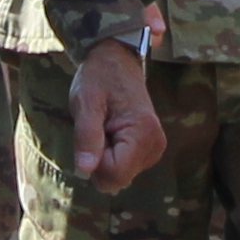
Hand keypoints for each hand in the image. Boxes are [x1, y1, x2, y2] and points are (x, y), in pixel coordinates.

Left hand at [69, 40, 164, 191]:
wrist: (117, 60)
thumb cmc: (99, 77)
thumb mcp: (86, 102)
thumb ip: (86, 136)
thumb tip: (85, 171)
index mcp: (143, 134)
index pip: (113, 174)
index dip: (94, 160)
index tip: (94, 131)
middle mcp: (155, 146)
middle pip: (117, 179)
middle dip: (100, 159)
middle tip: (99, 127)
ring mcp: (155, 149)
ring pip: (119, 175)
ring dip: (105, 156)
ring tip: (105, 126)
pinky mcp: (150, 149)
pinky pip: (124, 167)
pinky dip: (112, 154)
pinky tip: (112, 131)